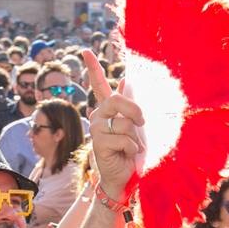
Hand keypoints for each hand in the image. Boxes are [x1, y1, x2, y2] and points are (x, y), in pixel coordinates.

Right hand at [81, 48, 143, 199]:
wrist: (124, 176)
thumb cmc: (130, 151)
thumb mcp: (134, 126)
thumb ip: (128, 104)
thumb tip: (124, 80)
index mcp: (107, 110)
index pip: (98, 85)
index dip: (93, 68)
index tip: (86, 51)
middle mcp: (98, 116)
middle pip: (116, 101)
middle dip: (134, 111)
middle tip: (142, 122)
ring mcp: (96, 130)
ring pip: (123, 123)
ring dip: (134, 138)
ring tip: (131, 148)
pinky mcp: (98, 144)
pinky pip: (123, 139)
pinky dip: (131, 148)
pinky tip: (126, 155)